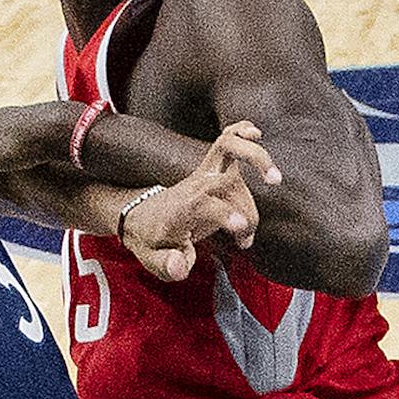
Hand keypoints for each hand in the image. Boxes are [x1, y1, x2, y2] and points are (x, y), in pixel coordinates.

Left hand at [120, 122, 273, 280]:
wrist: (143, 216)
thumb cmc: (153, 239)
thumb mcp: (153, 259)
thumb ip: (167, 265)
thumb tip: (180, 267)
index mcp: (182, 208)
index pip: (205, 203)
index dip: (225, 215)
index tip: (242, 233)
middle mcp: (196, 186)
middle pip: (230, 185)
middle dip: (247, 211)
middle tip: (246, 237)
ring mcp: (207, 173)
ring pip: (237, 165)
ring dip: (254, 186)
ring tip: (248, 228)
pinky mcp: (214, 166)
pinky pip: (228, 138)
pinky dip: (242, 131)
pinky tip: (255, 132)